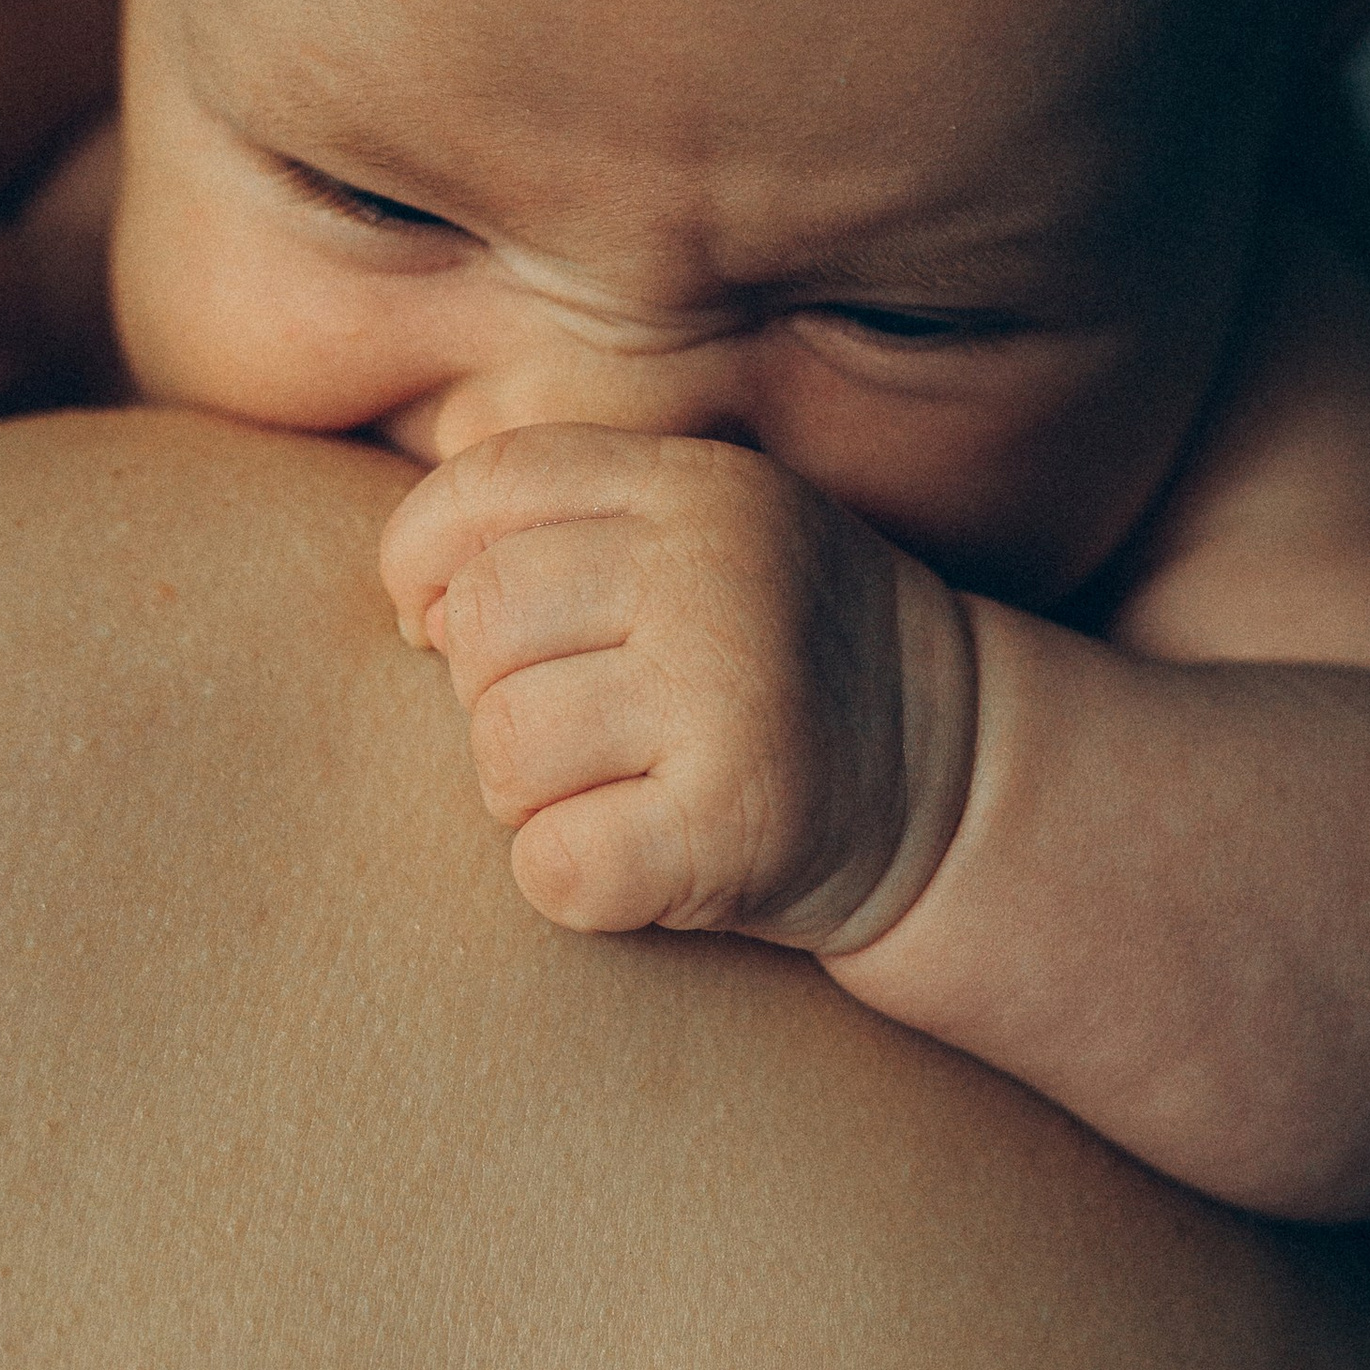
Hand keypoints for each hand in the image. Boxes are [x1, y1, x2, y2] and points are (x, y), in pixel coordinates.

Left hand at [377, 425, 977, 949]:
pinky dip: (573, 882)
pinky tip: (645, 860)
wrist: (956, 780)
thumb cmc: (777, 667)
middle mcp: (714, 571)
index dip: (425, 566)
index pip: (483, 489)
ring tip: (622, 791)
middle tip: (574, 733)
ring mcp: (730, 694)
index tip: (445, 629)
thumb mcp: (702, 545)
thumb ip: (567, 528)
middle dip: (491, 696)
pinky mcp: (734, 823)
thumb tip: (413, 607)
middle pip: (482, 623)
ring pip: (503, 749)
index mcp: (693, 486)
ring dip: (532, 798)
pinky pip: (554, 865)